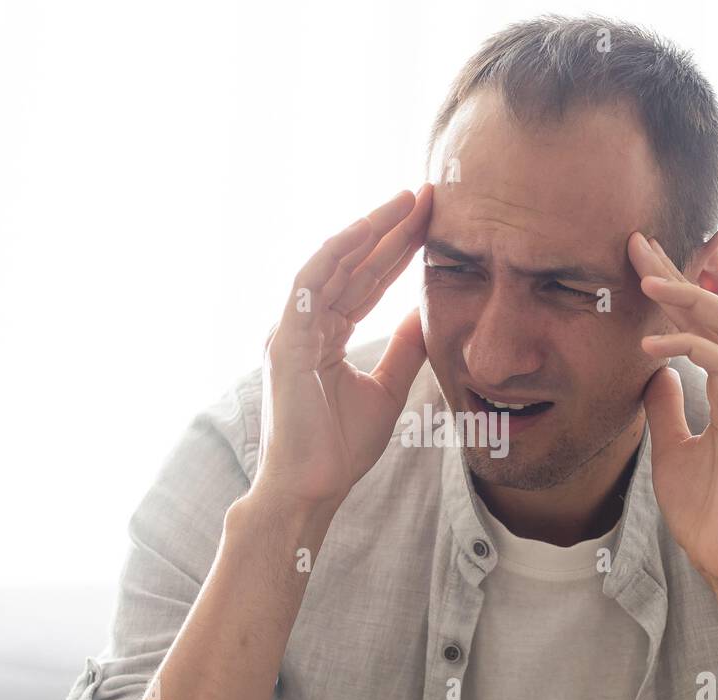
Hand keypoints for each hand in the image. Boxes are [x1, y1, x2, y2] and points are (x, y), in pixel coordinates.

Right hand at [254, 184, 433, 510]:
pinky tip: (365, 230)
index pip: (366, 281)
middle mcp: (305, 324)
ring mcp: (292, 329)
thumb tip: (425, 315)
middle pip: (353, 265)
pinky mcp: (286, 340)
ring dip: (369, 229)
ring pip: (333, 264)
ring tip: (405, 201)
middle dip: (390, 229)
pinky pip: (309, 284)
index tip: (431, 222)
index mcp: (325, 335)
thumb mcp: (387, 388)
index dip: (398, 250)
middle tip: (426, 195)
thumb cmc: (340, 448)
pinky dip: (336, 254)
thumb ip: (403, 349)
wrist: (313, 486)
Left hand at [626, 231, 717, 596]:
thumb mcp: (672, 447)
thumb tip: (654, 372)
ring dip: (688, 299)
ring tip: (646, 281)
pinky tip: (650, 348)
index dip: (679, 290)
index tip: (642, 262)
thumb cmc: (707, 509)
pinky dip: (688, 349)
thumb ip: (667, 407)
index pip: (709, 326)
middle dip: (682, 275)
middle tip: (639, 245)